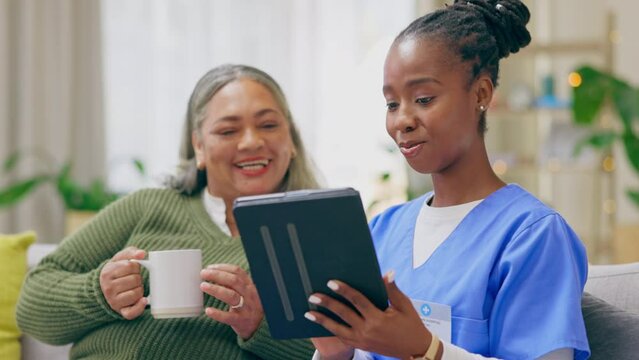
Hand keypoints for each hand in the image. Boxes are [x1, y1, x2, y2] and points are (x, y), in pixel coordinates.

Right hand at [99, 247, 146, 319]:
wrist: (105, 288)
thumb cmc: (117, 271)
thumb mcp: (120, 258)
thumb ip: (131, 252)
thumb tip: (142, 253)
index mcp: (107, 273)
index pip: (131, 266)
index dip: (136, 266)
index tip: (132, 268)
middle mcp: (108, 288)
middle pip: (135, 279)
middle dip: (138, 277)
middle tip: (132, 279)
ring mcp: (114, 301)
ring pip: (137, 293)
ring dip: (140, 289)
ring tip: (133, 287)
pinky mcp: (121, 311)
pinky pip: (132, 312)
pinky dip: (139, 307)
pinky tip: (144, 300)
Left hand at [200, 264, 263, 338]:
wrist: (258, 327)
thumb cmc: (247, 306)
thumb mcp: (245, 292)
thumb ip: (233, 284)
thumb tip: (211, 273)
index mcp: (250, 285)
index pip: (237, 272)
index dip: (223, 268)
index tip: (209, 267)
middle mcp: (250, 294)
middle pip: (234, 281)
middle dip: (217, 275)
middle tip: (203, 274)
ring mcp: (246, 308)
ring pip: (232, 296)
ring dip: (216, 289)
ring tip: (203, 286)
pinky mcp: (241, 321)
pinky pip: (229, 317)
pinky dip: (218, 314)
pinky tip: (208, 310)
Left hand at [305, 272, 433, 358]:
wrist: (415, 350)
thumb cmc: (411, 324)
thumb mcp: (404, 305)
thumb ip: (392, 290)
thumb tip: (387, 273)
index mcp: (378, 318)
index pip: (357, 301)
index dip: (344, 290)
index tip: (331, 282)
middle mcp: (367, 330)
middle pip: (343, 314)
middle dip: (327, 304)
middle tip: (313, 296)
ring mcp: (362, 340)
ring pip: (337, 329)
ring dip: (322, 320)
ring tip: (308, 313)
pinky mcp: (360, 346)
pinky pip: (342, 337)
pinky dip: (330, 330)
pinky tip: (320, 323)